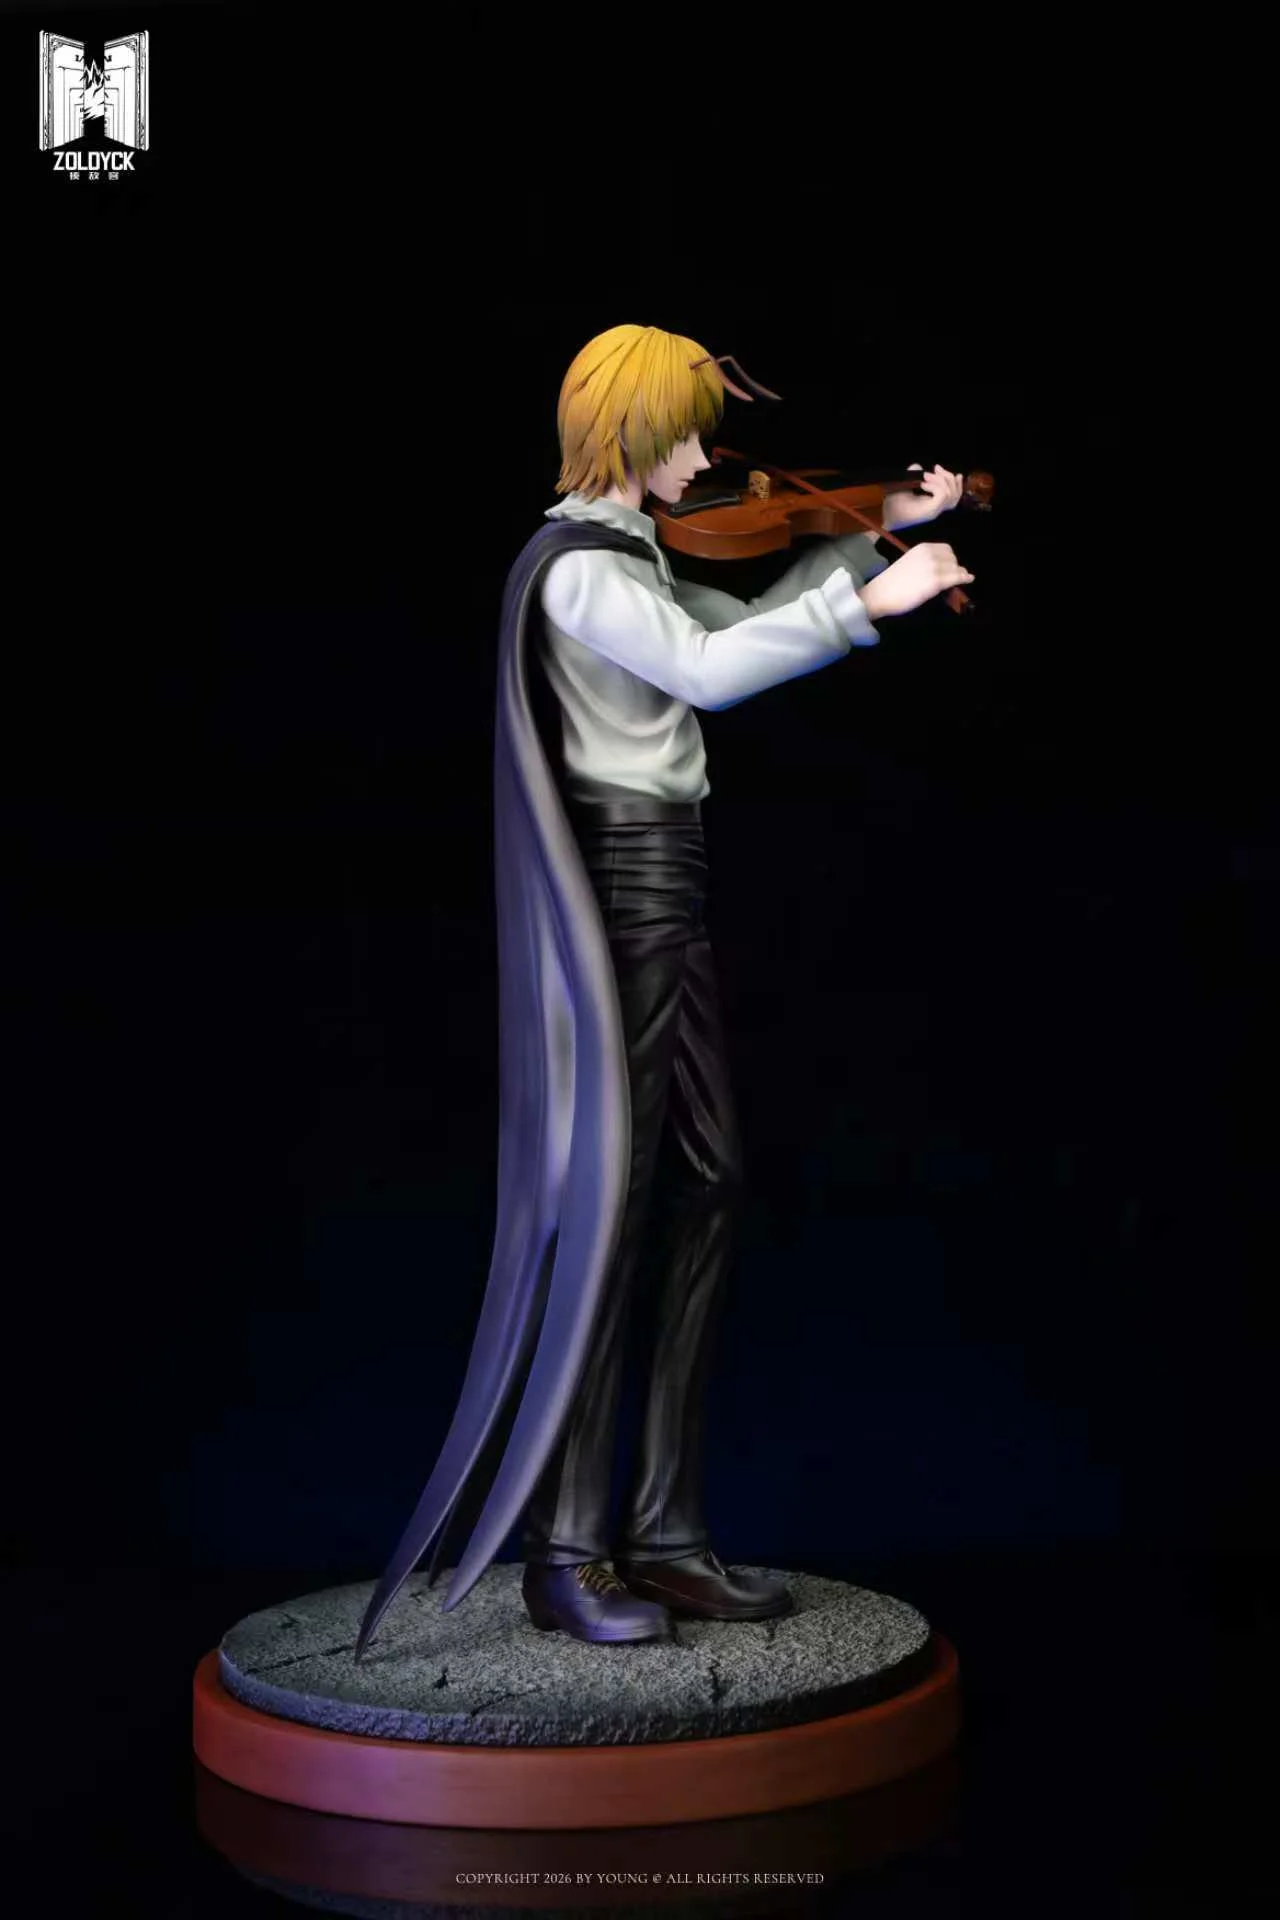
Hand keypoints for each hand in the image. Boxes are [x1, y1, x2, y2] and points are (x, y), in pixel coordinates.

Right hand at [857, 543, 973, 619]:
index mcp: (922, 547)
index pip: (946, 549)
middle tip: (955, 575)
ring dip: (959, 574)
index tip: (950, 566)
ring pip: (956, 568)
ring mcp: (934, 567)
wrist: (879, 594)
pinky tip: (968, 580)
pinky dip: (965, 579)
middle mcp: (930, 553)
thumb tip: (938, 569)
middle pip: (952, 558)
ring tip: (962, 579)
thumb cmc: (889, 583)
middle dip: (955, 566)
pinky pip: (956, 578)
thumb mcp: (908, 564)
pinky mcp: (936, 581)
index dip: (950, 558)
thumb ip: (923, 562)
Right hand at [882, 463, 963, 530]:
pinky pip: (953, 497)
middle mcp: (936, 511)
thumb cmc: (893, 509)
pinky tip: (957, 476)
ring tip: (938, 469)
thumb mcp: (896, 491)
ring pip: (954, 495)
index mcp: (928, 510)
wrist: (892, 521)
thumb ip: (908, 476)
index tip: (922, 482)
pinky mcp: (939, 505)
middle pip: (950, 494)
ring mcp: (939, 509)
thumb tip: (919, 467)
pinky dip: (956, 485)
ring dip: (948, 479)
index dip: (935, 484)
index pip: (942, 496)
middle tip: (932, 470)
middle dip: (943, 478)